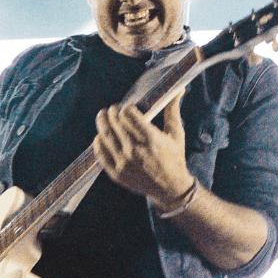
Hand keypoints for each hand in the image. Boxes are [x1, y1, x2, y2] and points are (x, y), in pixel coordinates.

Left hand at [93, 94, 193, 211]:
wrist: (171, 188)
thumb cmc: (174, 158)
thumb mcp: (176, 134)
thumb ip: (172, 110)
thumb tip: (178, 88)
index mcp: (150, 139)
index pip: (128, 115)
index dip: (125, 108)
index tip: (126, 107)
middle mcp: (135, 150)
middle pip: (115, 123)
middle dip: (112, 112)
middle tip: (112, 109)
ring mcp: (124, 163)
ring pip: (105, 137)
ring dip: (102, 123)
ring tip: (102, 116)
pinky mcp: (117, 174)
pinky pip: (101, 154)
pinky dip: (98, 143)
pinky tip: (99, 136)